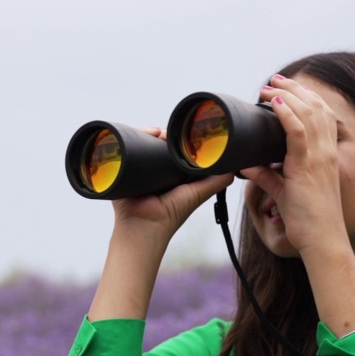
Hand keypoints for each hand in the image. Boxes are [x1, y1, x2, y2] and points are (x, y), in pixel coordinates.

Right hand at [111, 127, 233, 237]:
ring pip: (142, 144)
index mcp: (170, 174)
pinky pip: (124, 149)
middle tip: (168, 130)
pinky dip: (130, 139)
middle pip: (158, 144)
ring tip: (156, 132)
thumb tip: (233, 167)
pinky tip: (141, 133)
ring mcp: (137, 168)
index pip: (175, 149)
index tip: (185, 130)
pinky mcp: (121, 169)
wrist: (144, 225)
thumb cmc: (170, 214)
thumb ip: (216, 181)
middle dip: (164, 134)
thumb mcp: (198, 193)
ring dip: (148, 135)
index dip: (180, 138)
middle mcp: (154, 170)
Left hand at [238, 76, 348, 255]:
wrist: (321, 238)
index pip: (319, 115)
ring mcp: (319, 157)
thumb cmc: (307, 219)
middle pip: (315, 107)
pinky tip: (275, 104)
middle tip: (274, 79)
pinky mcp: (308, 166)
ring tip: (269, 86)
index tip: (283, 88)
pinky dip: (286, 115)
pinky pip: (298, 133)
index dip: (303, 97)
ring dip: (287, 96)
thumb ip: (266, 175)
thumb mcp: (284, 191)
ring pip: (308, 114)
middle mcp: (326, 151)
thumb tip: (245, 165)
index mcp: (325, 154)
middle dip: (294, 89)